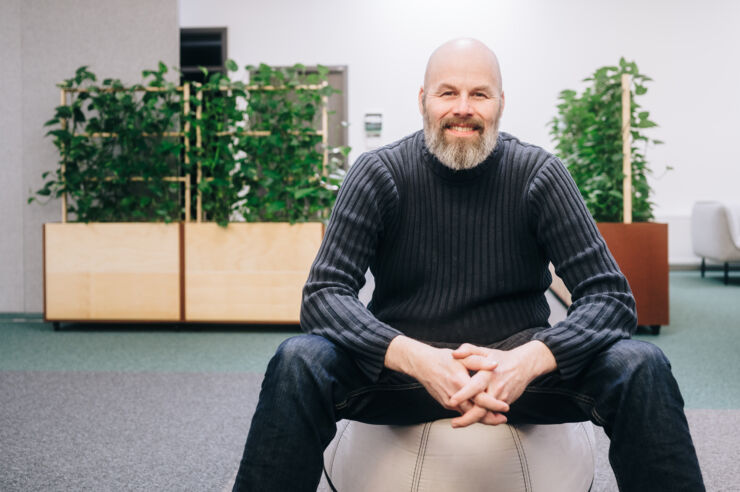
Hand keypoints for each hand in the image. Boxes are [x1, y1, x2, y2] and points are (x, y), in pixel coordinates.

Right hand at [384, 336, 508, 415]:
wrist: (422, 364)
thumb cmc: (442, 359)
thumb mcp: (462, 357)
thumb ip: (479, 361)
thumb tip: (495, 364)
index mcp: (461, 383)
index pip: (481, 400)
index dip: (495, 405)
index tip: (506, 407)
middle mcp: (454, 396)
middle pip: (476, 413)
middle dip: (491, 418)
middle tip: (503, 419)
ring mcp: (449, 402)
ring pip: (468, 415)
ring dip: (482, 418)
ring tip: (496, 419)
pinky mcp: (445, 404)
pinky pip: (461, 412)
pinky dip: (472, 414)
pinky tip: (480, 412)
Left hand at [448, 341, 556, 427]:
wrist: (524, 365)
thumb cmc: (502, 358)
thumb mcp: (485, 351)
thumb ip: (468, 350)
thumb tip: (454, 354)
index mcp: (488, 374)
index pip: (475, 386)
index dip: (463, 394)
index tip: (452, 401)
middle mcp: (495, 387)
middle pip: (481, 408)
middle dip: (467, 418)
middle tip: (454, 423)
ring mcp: (501, 397)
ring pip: (487, 414)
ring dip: (473, 420)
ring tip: (460, 422)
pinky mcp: (505, 403)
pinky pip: (492, 413)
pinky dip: (483, 417)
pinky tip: (471, 419)